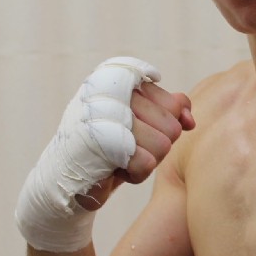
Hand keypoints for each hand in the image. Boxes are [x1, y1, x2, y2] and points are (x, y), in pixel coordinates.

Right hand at [76, 82, 194, 208]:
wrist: (65, 178)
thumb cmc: (109, 147)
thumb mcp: (143, 123)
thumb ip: (170, 111)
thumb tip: (190, 121)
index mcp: (120, 76)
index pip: (175, 105)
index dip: (163, 127)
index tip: (136, 131)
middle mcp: (111, 87)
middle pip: (172, 126)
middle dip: (155, 146)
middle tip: (126, 148)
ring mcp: (105, 111)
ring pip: (163, 144)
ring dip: (145, 161)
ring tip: (119, 157)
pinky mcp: (102, 140)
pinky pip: (147, 163)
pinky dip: (135, 175)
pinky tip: (113, 169)